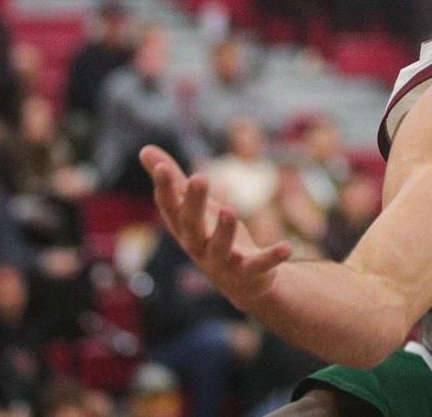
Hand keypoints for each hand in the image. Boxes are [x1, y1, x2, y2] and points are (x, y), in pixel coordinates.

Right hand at [140, 145, 291, 309]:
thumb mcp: (193, 208)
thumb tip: (144, 149)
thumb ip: (173, 181)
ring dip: (224, 230)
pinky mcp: (249, 272)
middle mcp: (199, 247)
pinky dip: (271, 257)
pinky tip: (287, 246)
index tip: (162, 167)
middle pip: (192, 226)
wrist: (242, 282)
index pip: (170, 208)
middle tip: (199, 177)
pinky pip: (259, 265)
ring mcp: (223, 262)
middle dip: (194, 204)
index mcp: (185, 228)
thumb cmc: (212, 236)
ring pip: (220, 248)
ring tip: (229, 210)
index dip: (165, 189)